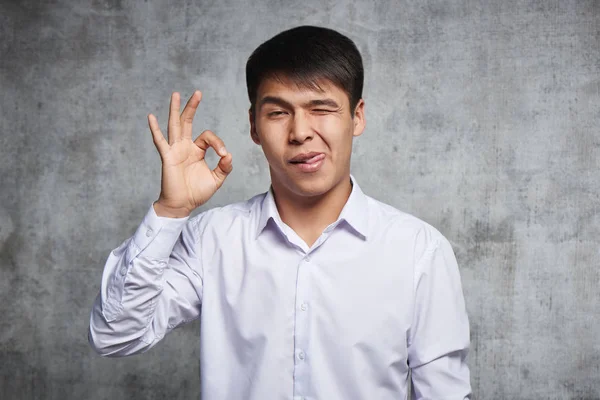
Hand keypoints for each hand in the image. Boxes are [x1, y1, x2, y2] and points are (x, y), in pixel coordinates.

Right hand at [148, 90, 232, 217]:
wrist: (182, 205)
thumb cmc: (197, 192)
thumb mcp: (216, 179)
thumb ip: (224, 167)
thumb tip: (228, 155)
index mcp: (196, 150)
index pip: (208, 137)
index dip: (218, 143)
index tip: (224, 156)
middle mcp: (184, 147)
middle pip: (187, 122)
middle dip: (192, 107)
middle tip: (198, 92)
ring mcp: (175, 150)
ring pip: (175, 126)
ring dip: (176, 110)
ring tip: (176, 94)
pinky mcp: (168, 157)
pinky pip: (160, 142)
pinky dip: (155, 130)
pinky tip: (151, 117)